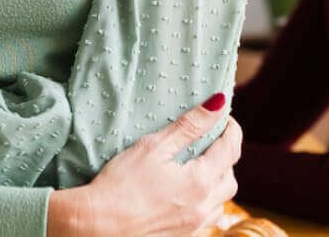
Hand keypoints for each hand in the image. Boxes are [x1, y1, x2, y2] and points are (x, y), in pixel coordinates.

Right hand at [47, 98, 241, 236]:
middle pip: (231, 178)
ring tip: (200, 166)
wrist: (98, 224)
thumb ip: (189, 126)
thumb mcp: (153, 147)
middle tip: (211, 140)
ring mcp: (193, 226)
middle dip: (227, 157)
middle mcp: (203, 207)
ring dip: (219, 182)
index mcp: (200, 182)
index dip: (231, 130)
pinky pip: (207, 218)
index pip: (230, 150)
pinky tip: (187, 194)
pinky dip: (206, 202)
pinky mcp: (181, 236)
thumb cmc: (121, 184)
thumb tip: (217, 104)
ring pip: (221, 201)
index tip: (224, 117)